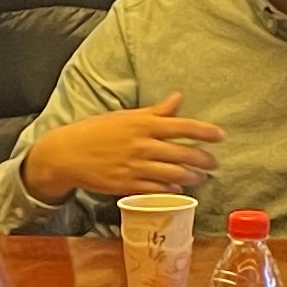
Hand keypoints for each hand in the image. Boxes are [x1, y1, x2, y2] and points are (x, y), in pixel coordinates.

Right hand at [20, 94, 222, 203]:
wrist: (67, 153)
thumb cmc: (96, 131)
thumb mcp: (125, 116)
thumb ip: (155, 111)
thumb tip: (177, 98)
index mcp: (142, 124)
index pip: (182, 126)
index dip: (204, 131)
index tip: (220, 136)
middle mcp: (142, 145)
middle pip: (182, 153)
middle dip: (203, 159)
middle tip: (214, 163)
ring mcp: (135, 166)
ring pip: (173, 173)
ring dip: (191, 177)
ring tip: (201, 178)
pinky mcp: (127, 184)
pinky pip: (156, 188)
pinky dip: (171, 188)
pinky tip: (180, 188)